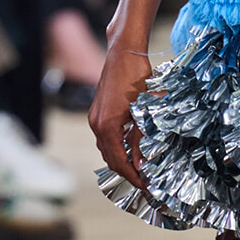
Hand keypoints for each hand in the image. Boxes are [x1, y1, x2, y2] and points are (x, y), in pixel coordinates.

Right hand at [89, 44, 153, 189]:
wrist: (123, 52)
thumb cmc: (136, 77)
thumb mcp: (144, 111)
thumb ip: (141, 139)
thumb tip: (142, 164)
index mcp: (106, 126)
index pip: (118, 161)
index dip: (132, 177)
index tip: (145, 187)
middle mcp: (96, 124)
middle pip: (109, 158)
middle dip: (126, 172)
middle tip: (144, 182)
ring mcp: (94, 117)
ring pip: (106, 148)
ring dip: (121, 160)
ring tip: (139, 169)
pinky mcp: (98, 111)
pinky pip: (105, 137)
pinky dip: (116, 147)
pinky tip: (131, 148)